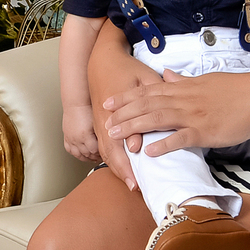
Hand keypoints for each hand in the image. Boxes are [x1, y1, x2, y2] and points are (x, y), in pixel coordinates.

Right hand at [62, 105, 101, 161]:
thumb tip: (109, 140)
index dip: (101, 153)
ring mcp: (70, 138)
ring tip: (93, 157)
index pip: (94, 151)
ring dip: (86, 157)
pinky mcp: (66, 136)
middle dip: (95, 157)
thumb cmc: (88, 107)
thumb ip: (102, 132)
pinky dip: (76, 153)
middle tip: (101, 157)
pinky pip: (70, 150)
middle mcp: (76, 138)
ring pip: (78, 154)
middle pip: (86, 154)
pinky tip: (81, 153)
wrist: (76, 102)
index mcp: (85, 135)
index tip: (106, 153)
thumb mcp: (98, 121)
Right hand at [87, 22, 160, 190]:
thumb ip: (150, 101)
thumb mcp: (144, 78)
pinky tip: (123, 168)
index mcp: (116, 112)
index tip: (142, 177)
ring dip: (118, 168)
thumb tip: (146, 131)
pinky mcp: (98, 124)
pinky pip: (103, 147)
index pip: (122, 144)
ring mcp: (99, 123)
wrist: (101, 60)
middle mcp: (104, 121)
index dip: (131, 162)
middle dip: (123, 172)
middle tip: (136, 188)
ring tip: (132, 184)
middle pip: (111, 153)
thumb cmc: (127, 69)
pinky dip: (113, 160)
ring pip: (106, 152)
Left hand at [104, 69, 249, 157]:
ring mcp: (194, 115)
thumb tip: (168, 74)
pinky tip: (149, 151)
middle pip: (147, 105)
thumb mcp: (206, 80)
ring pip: (158, 119)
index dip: (126, 97)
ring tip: (116, 135)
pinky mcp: (206, 131)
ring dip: (134, 127)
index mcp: (184, 87)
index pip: (148, 91)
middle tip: (104, 123)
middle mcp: (184, 99)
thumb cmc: (236, 89)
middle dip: (123, 114)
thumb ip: (184, 80)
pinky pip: (181, 138)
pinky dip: (164, 144)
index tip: (108, 103)